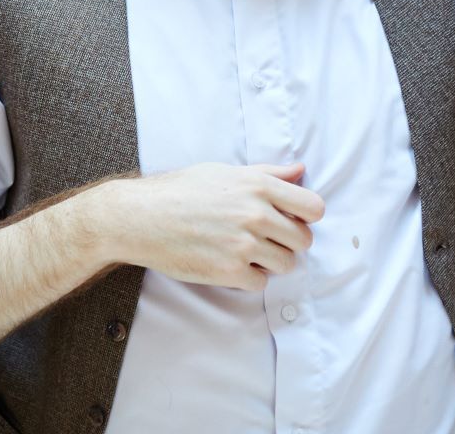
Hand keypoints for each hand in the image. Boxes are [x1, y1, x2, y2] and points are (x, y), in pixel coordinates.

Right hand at [107, 162, 322, 291]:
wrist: (140, 217)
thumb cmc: (179, 191)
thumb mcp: (223, 172)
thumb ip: (267, 173)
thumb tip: (300, 172)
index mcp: (257, 185)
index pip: (314, 207)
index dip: (306, 217)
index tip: (291, 220)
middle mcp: (256, 213)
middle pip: (304, 240)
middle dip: (288, 242)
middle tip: (264, 238)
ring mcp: (244, 244)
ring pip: (287, 264)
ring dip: (270, 261)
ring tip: (244, 251)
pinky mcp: (230, 271)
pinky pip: (261, 282)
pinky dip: (248, 277)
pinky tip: (228, 263)